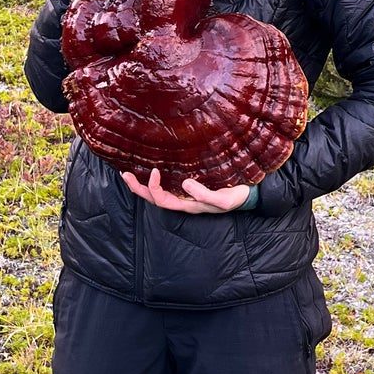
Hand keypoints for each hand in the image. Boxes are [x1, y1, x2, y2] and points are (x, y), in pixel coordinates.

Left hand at [122, 168, 252, 213]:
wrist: (248, 195)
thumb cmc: (235, 198)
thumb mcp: (222, 199)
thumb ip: (204, 195)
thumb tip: (185, 184)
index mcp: (188, 205)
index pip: (163, 200)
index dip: (154, 188)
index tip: (154, 171)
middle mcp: (183, 201)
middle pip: (154, 199)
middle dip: (138, 188)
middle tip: (125, 174)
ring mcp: (185, 194)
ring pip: (158, 192)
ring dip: (142, 184)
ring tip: (128, 172)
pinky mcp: (190, 185)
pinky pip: (167, 184)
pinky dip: (155, 179)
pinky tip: (150, 168)